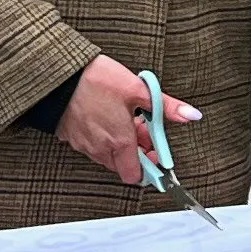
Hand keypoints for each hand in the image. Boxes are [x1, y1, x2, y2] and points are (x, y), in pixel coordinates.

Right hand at [58, 55, 196, 186]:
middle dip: (136, 151)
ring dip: (118, 144)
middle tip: (141, 128)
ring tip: (123, 118)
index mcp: (120, 142)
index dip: (149, 167)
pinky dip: (101, 137)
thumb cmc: (96, 80)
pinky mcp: (70, 137)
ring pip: (107, 155)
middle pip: (123, 165)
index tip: (155, 151)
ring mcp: (83, 144)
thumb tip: (191, 115)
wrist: (59, 76)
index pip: (136, 175)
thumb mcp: (138, 89)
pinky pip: (91, 145)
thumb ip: (166, 106)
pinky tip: (104, 116)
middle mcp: (100, 148)